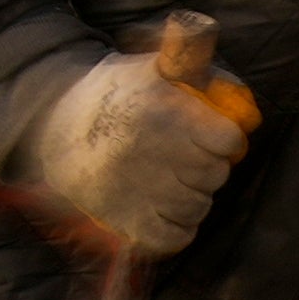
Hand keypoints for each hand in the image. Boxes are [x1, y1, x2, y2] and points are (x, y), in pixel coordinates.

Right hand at [22, 42, 255, 256]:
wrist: (54, 127)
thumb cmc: (118, 94)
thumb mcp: (153, 65)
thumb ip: (197, 61)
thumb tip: (244, 102)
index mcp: (164, 112)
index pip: (229, 141)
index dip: (224, 138)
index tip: (210, 135)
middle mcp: (155, 153)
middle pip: (216, 174)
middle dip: (207, 165)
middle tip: (184, 156)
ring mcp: (141, 192)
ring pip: (199, 206)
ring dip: (193, 196)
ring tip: (170, 179)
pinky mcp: (127, 222)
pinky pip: (176, 238)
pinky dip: (178, 228)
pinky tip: (164, 208)